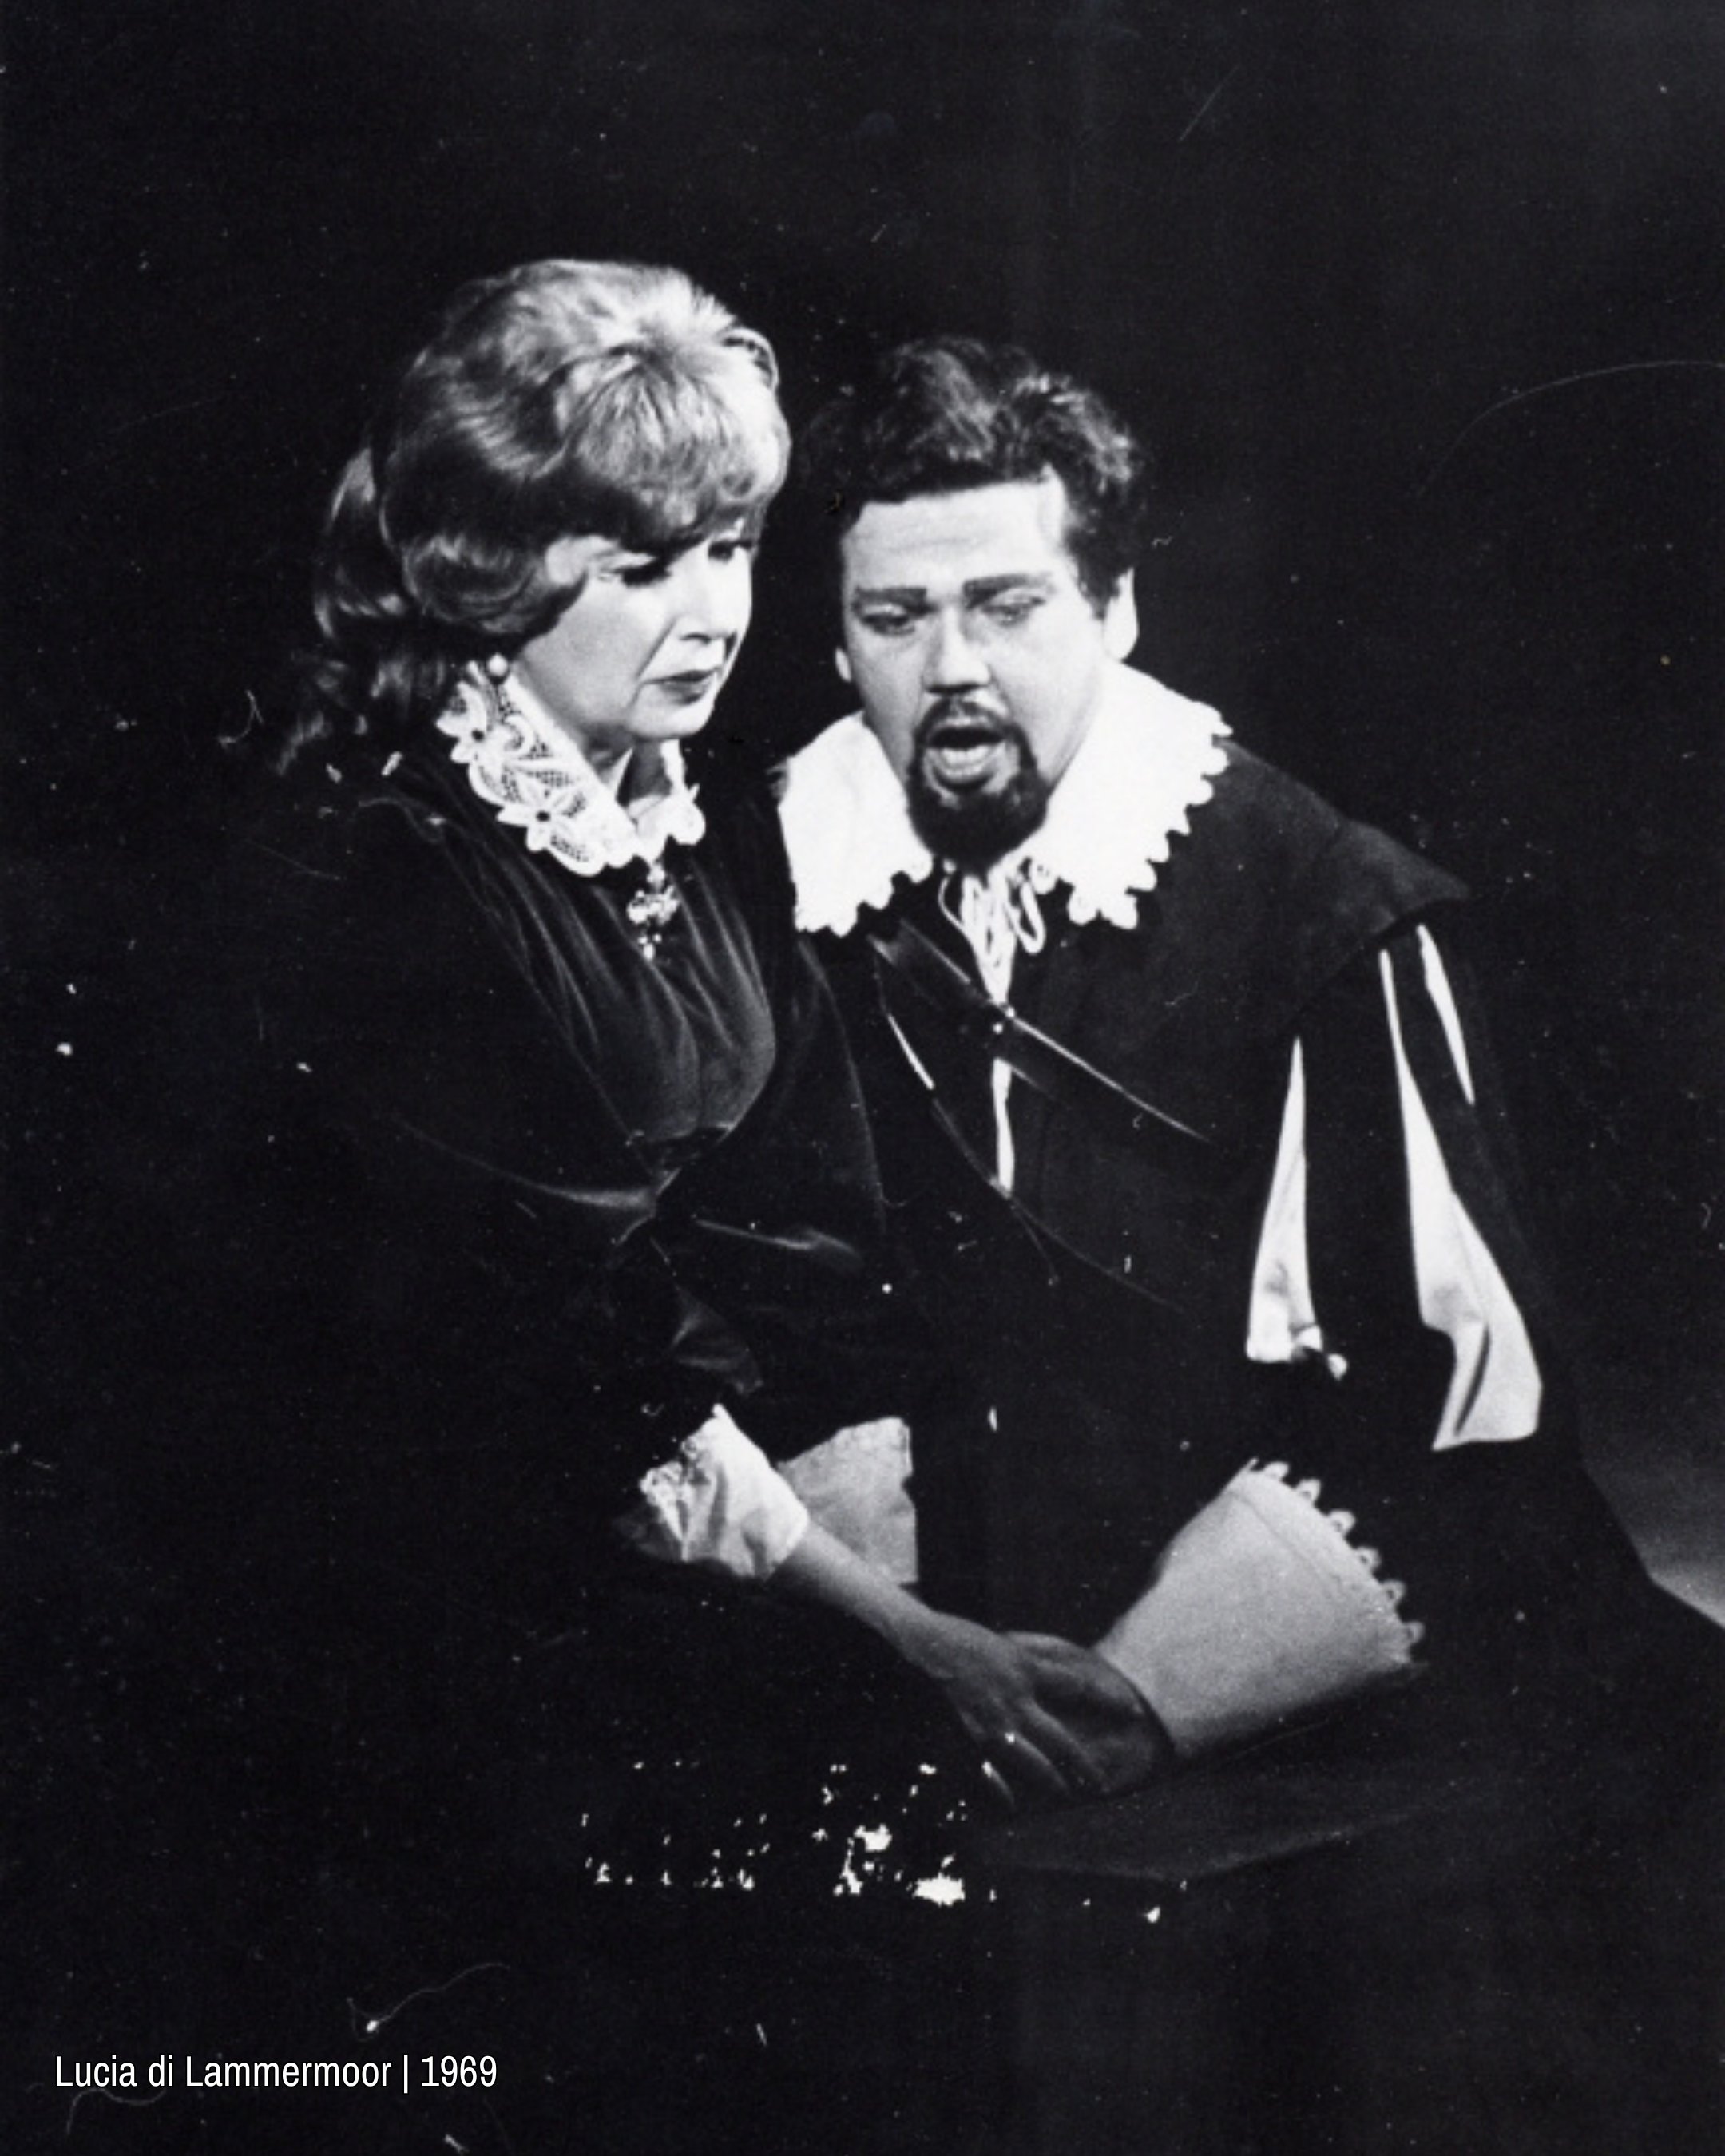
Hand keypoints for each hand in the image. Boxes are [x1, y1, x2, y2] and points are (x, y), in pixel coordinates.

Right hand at [901, 1610, 1141, 1802]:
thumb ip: (1040, 1657)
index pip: (1077, 1687)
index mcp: (1026, 1670)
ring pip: (1029, 1761)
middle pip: (1058, 1739)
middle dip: (1083, 1763)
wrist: (927, 1646)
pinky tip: (1013, 1805)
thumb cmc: (969, 1639)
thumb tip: (1074, 1665)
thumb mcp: (1011, 1643)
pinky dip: (1000, 1790)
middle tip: (1102, 1784)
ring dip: (1052, 1781)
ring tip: (1069, 1795)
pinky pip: (988, 1771)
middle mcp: (1015, 1700)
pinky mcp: (968, 1736)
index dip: (1108, 1699)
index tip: (1135, 1710)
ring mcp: (991, 1722)